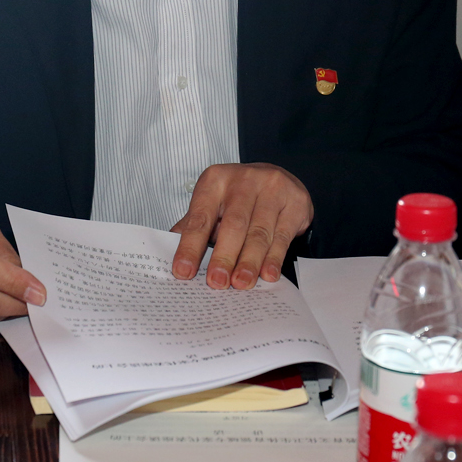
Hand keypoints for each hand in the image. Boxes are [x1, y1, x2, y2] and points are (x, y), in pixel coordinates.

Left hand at [170, 163, 312, 289]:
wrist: (277, 177)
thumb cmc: (238, 196)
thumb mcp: (212, 202)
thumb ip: (193, 226)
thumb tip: (166, 253)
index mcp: (215, 180)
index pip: (200, 218)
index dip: (190, 246)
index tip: (183, 271)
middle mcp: (244, 180)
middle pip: (233, 225)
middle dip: (224, 256)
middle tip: (217, 282)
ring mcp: (272, 189)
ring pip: (259, 232)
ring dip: (249, 262)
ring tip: (242, 283)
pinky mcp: (295, 202)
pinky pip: (282, 235)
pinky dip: (274, 258)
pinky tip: (268, 274)